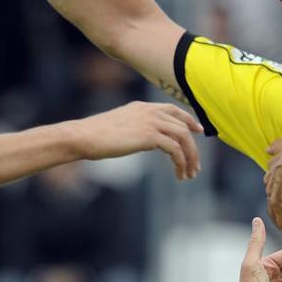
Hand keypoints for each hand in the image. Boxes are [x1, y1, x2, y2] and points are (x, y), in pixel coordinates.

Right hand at [69, 101, 202, 179]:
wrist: (82, 137)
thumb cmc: (94, 136)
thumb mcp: (120, 126)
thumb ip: (137, 127)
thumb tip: (147, 139)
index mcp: (143, 107)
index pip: (174, 110)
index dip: (189, 120)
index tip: (199, 131)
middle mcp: (150, 112)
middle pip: (183, 127)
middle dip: (193, 147)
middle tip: (195, 166)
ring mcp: (151, 122)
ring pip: (183, 138)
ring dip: (190, 158)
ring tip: (189, 174)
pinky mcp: (149, 136)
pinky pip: (175, 150)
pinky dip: (181, 163)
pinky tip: (179, 174)